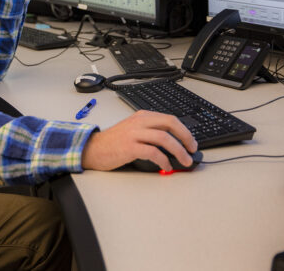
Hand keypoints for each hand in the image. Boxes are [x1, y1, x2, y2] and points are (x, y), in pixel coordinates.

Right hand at [80, 110, 197, 171]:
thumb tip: (172, 143)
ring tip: (184, 161)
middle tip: (192, 149)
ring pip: (164, 138)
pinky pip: (153, 152)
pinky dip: (163, 160)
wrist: (92, 148)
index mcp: (142, 116)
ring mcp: (134, 134)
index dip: (184, 130)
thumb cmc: (113, 142)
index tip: (191, 141)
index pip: (169, 118)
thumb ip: (150, 131)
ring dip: (179, 151)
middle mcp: (139, 122)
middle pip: (170, 124)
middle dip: (185, 137)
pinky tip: (166, 167)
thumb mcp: (132, 129)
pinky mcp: (129, 147)